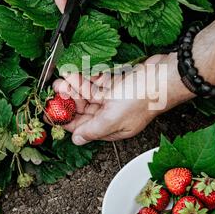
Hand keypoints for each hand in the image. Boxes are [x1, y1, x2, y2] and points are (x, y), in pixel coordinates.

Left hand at [51, 54, 192, 144]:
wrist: (163, 75)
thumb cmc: (143, 98)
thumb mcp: (113, 118)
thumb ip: (92, 130)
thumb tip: (77, 140)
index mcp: (113, 128)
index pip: (84, 128)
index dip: (66, 120)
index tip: (50, 112)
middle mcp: (113, 114)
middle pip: (85, 109)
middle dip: (68, 101)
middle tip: (53, 91)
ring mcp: (116, 98)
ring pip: (90, 94)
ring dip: (75, 87)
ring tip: (61, 80)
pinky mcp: (119, 83)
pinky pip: (99, 82)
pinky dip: (88, 78)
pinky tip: (77, 73)